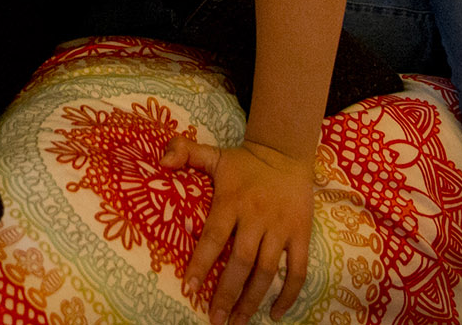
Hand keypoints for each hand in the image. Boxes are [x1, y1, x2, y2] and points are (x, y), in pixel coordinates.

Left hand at [163, 136, 315, 324]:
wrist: (285, 152)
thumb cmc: (243, 162)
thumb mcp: (213, 154)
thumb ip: (184, 152)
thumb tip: (161, 162)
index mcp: (232, 200)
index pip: (214, 236)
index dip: (201, 263)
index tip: (188, 289)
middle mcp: (256, 216)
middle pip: (242, 261)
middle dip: (227, 294)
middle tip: (215, 320)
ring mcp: (281, 227)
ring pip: (267, 271)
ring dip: (252, 300)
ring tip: (237, 322)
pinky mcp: (301, 234)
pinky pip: (297, 269)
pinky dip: (289, 294)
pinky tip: (276, 313)